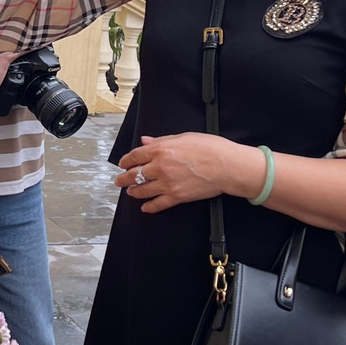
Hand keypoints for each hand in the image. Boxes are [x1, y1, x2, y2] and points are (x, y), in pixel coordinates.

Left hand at [116, 133, 243, 212]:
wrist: (226, 166)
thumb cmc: (211, 148)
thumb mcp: (183, 137)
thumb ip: (161, 140)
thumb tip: (146, 140)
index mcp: (161, 149)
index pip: (135, 156)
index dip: (126, 160)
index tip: (123, 163)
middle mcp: (160, 167)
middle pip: (134, 174)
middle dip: (124, 178)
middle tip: (119, 180)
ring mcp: (167, 183)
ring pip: (143, 190)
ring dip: (133, 191)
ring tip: (130, 192)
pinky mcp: (176, 197)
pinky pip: (158, 204)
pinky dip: (149, 207)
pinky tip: (145, 207)